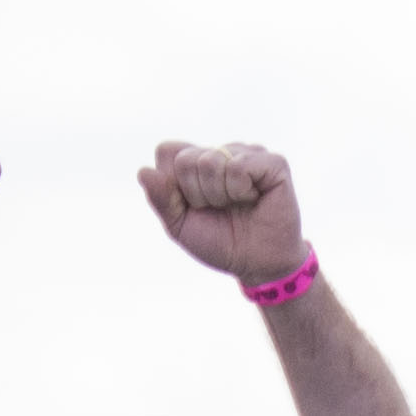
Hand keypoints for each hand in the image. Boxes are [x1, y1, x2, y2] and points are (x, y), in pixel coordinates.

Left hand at [143, 137, 304, 288]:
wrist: (258, 265)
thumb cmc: (221, 243)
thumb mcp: (180, 226)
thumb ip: (161, 199)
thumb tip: (143, 171)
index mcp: (197, 160)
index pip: (167, 151)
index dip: (175, 185)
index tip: (194, 206)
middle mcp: (221, 151)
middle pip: (186, 159)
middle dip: (197, 194)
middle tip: (219, 209)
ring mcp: (247, 152)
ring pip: (211, 162)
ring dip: (220, 195)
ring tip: (239, 205)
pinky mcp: (272, 163)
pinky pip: (238, 167)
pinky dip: (240, 191)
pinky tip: (254, 199)